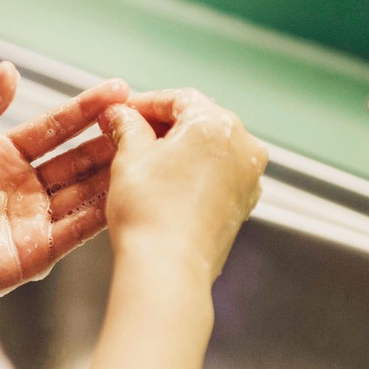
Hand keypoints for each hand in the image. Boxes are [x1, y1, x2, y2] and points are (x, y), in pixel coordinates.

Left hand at [0, 64, 130, 294]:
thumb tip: (9, 69)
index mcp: (3, 156)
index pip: (55, 127)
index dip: (85, 109)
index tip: (119, 89)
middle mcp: (24, 188)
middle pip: (78, 159)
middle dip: (111, 141)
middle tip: (146, 120)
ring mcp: (34, 220)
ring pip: (85, 192)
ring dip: (114, 174)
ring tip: (148, 154)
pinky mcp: (37, 253)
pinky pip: (77, 229)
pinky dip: (102, 213)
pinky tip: (127, 194)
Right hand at [100, 89, 267, 282]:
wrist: (168, 269)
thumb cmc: (149, 211)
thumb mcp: (129, 157)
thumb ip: (127, 126)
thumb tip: (121, 114)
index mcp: (217, 123)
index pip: (178, 99)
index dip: (143, 103)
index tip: (120, 112)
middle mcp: (243, 146)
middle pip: (198, 121)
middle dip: (161, 126)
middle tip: (126, 133)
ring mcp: (248, 178)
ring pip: (208, 150)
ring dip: (177, 150)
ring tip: (141, 161)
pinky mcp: (243, 205)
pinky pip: (216, 177)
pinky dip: (192, 174)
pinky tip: (163, 184)